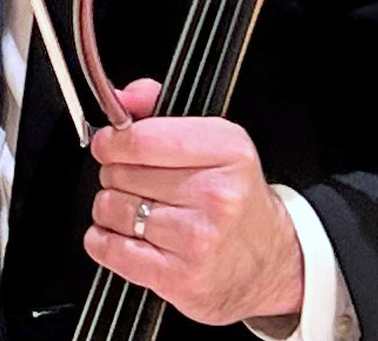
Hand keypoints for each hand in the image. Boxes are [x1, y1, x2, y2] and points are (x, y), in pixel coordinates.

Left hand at [84, 79, 303, 326]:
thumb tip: (121, 99)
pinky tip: (126, 237)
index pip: (140, 138)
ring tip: (139, 212)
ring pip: (111, 208)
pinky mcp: (179, 277)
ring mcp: (197, 239)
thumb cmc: (236, 200)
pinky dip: (105, 241)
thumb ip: (158, 109)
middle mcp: (215, 194)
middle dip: (117, 175)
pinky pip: (110, 249)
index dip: (112, 141)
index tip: (109, 146)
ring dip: (112, 209)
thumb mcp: (213, 142)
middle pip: (120, 172)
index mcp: (226, 151)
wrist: (272, 263)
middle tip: (139, 184)